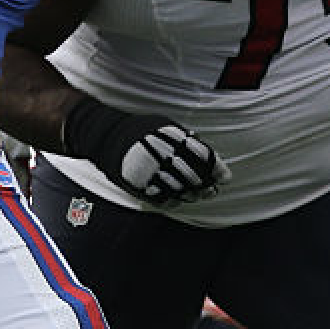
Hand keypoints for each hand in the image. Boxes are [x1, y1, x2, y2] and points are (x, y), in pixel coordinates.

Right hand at [64, 100, 228, 205]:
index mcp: (171, 138)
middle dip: (206, 185)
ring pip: (180, 190)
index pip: (201, 155)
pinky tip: (179, 201)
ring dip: (193, 195)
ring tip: (200, 196)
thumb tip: (210, 156)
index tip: (225, 176)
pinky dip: (173, 202)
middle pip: (193, 176)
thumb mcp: (164, 126)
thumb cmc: (139, 130)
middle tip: (213, 190)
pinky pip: (161, 199)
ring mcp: (150, 172)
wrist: (104, 136)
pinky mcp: (138, 185)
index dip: (216, 168)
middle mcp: (162, 155)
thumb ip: (186, 140)